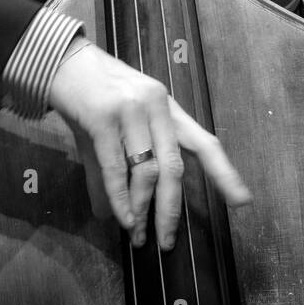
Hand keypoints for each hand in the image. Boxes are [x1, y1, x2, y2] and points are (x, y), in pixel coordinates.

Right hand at [48, 37, 250, 249]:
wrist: (60, 62)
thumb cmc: (92, 95)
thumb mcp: (115, 129)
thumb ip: (117, 170)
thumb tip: (113, 215)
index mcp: (167, 106)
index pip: (204, 141)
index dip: (224, 173)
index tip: (243, 202)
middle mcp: (155, 105)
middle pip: (175, 166)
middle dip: (171, 210)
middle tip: (167, 242)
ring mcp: (130, 109)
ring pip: (148, 170)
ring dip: (143, 209)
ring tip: (137, 234)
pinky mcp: (103, 116)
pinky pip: (117, 167)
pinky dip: (121, 198)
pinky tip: (123, 218)